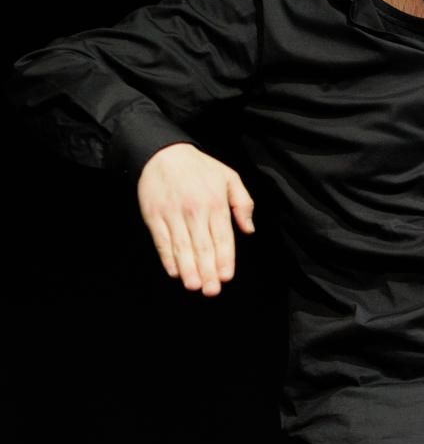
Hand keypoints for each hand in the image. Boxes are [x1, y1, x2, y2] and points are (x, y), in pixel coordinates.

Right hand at [137, 143, 255, 295]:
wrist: (164, 153)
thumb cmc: (201, 168)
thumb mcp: (230, 178)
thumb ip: (243, 203)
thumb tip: (249, 229)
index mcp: (215, 203)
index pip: (222, 236)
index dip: (224, 258)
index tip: (226, 277)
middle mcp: (195, 210)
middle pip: (202, 246)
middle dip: (208, 270)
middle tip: (212, 290)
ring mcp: (172, 214)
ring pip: (182, 246)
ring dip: (188, 268)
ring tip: (194, 285)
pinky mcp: (154, 216)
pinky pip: (161, 240)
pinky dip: (167, 257)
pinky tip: (174, 272)